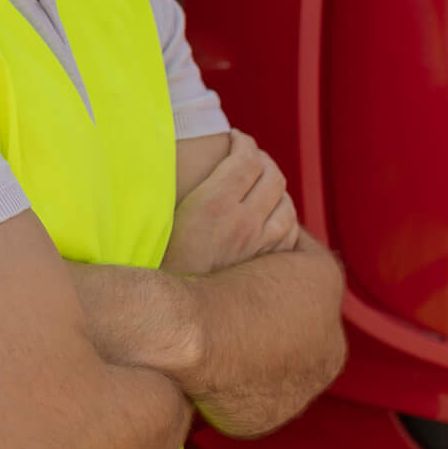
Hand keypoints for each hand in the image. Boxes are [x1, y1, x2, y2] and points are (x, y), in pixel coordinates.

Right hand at [161, 131, 298, 276]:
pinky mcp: (265, 266)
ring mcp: (258, 246)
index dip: (244, 142)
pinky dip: (286, 218)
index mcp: (214, 203)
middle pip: (273, 177)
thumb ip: (182, 183)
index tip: (236, 138)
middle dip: (264, 160)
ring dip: (278, 188)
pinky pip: (290, 234)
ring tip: (265, 184)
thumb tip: (165, 151)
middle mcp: (242, 222)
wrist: (171, 310)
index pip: (247, 158)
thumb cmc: (157, 257)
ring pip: (287, 205)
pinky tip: (274, 216)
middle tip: (251, 157)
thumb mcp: (161, 213)